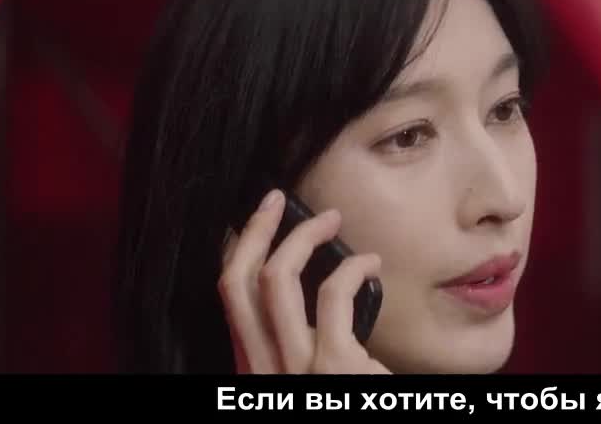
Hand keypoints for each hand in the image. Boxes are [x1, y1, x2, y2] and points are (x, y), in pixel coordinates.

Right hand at [218, 189, 389, 373]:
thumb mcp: (303, 375)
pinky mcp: (333, 365)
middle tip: (278, 200)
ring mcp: (294, 366)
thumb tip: (307, 297)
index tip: (258, 220)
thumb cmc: (343, 399)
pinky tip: (369, 264)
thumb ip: (294, 345)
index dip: (238, 250)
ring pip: (277, 279)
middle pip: (239, 281)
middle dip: (256, 230)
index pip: (231, 298)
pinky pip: (332, 294)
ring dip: (304, 237)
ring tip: (332, 220)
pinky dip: (352, 267)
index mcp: (252, 367)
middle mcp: (260, 368)